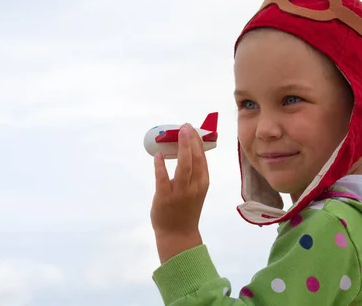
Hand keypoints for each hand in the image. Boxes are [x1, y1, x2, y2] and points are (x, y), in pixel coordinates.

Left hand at [150, 123, 209, 261]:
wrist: (178, 235)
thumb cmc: (186, 210)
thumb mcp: (196, 190)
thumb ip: (194, 173)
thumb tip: (187, 150)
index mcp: (203, 183)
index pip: (202, 159)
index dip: (198, 142)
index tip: (193, 129)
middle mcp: (194, 186)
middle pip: (194, 159)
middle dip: (190, 140)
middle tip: (185, 126)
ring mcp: (180, 192)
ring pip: (183, 166)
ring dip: (180, 148)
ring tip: (177, 133)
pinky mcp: (165, 197)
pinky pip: (162, 178)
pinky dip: (160, 165)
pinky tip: (158, 155)